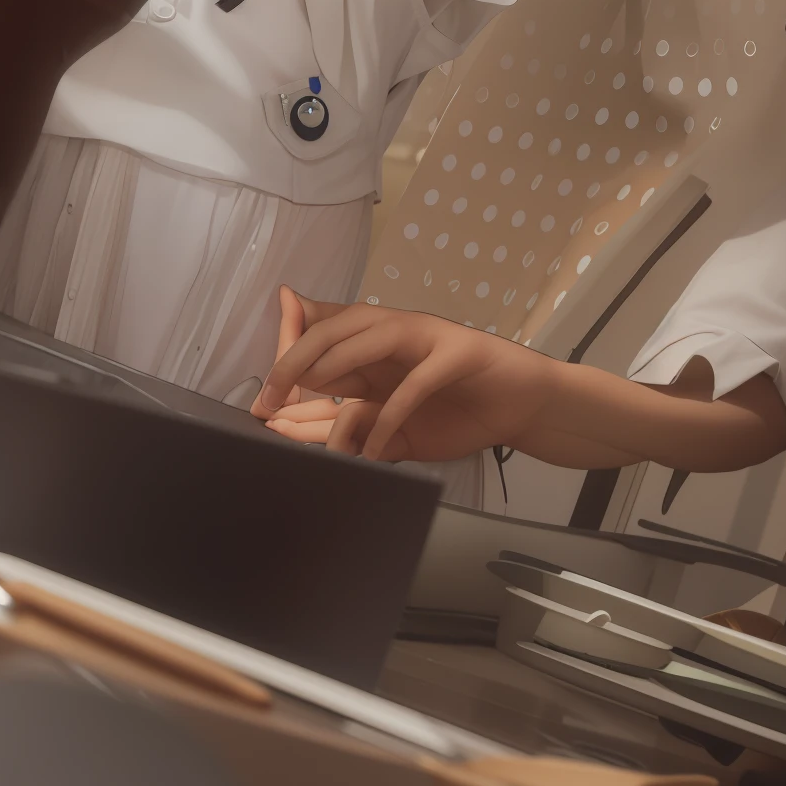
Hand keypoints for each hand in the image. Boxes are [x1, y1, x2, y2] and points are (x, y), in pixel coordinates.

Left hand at [251, 295, 550, 461]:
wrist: (525, 404)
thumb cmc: (456, 407)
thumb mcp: (391, 416)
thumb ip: (345, 416)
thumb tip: (288, 422)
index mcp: (377, 340)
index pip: (320, 335)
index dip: (287, 358)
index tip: (260, 401)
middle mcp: (395, 331)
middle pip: (332, 334)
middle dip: (292, 367)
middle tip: (267, 406)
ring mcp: (427, 338)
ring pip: (364, 344)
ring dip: (328, 378)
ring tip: (303, 418)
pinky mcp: (458, 355)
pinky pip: (412, 388)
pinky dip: (388, 422)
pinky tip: (370, 453)